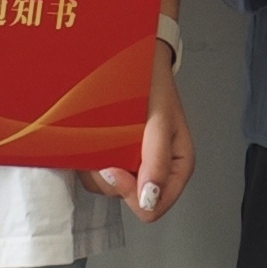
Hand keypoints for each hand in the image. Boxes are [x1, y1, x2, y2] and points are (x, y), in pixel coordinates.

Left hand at [79, 39, 194, 219]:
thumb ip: (157, 161)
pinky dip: (89, 160)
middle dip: (110, 176)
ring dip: (96, 166)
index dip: (131, 193)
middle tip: (106, 146)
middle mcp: (156, 172)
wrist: (136, 61)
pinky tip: (93, 139)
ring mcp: (134, 166)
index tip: (114, 167)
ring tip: (101, 137)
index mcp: (177, 167)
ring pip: (108, 189)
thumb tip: (149, 199)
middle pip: (128, 200)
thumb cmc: (154, 85)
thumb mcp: (159, 121)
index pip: (153, 207)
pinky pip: (96, 174)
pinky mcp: (115, 158)